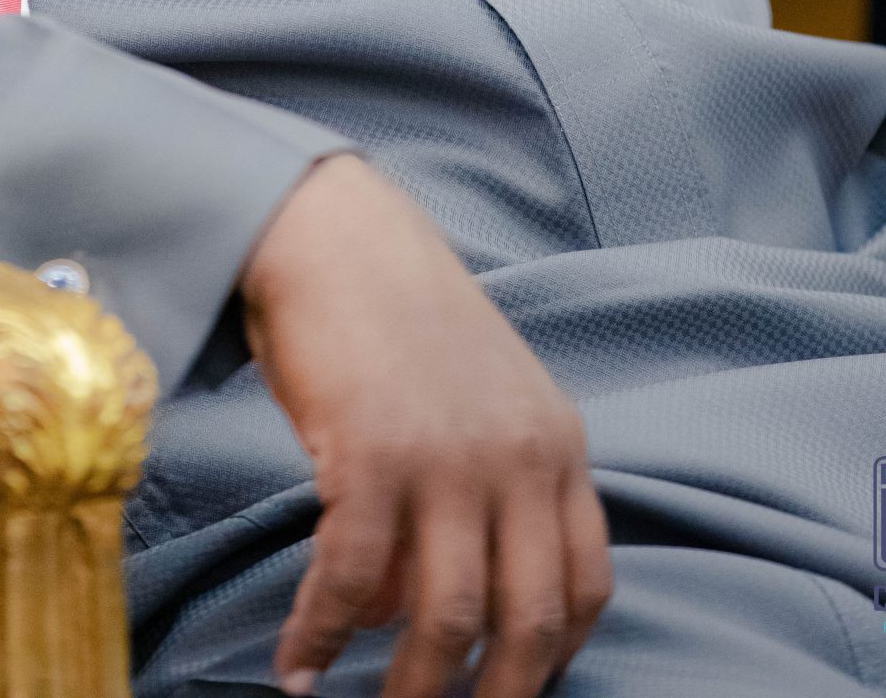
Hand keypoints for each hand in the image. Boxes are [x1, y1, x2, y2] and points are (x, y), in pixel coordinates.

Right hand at [240, 155, 610, 697]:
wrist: (333, 233)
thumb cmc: (396, 315)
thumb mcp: (480, 396)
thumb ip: (484, 488)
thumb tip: (412, 610)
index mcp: (557, 442)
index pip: (587, 583)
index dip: (552, 655)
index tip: (511, 688)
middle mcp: (518, 456)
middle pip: (527, 621)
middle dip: (492, 697)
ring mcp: (448, 457)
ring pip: (446, 616)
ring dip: (409, 687)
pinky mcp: (372, 454)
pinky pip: (351, 580)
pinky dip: (320, 634)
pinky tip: (297, 665)